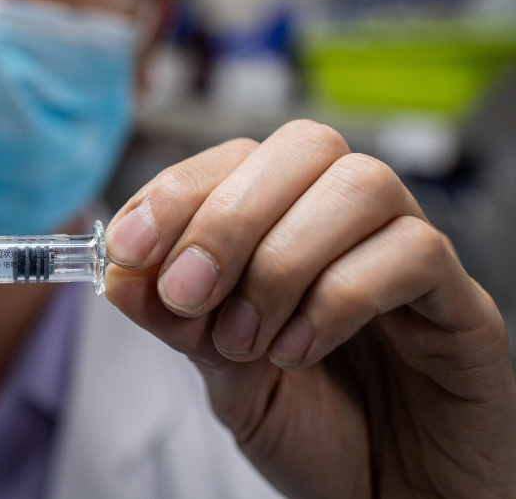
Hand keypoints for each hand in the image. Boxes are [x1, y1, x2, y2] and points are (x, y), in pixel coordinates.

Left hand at [104, 120, 515, 497]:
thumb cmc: (316, 433)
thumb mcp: (224, 379)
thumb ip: (180, 323)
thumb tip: (118, 273)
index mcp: (289, 225)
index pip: (236, 159)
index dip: (177, 191)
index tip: (128, 248)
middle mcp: (351, 223)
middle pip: (302, 147)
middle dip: (227, 217)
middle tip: (188, 293)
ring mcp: (410, 254)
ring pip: (360, 184)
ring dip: (282, 260)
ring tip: (247, 340)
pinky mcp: (462, 302)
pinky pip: (414, 253)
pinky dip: (340, 297)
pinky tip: (301, 351)